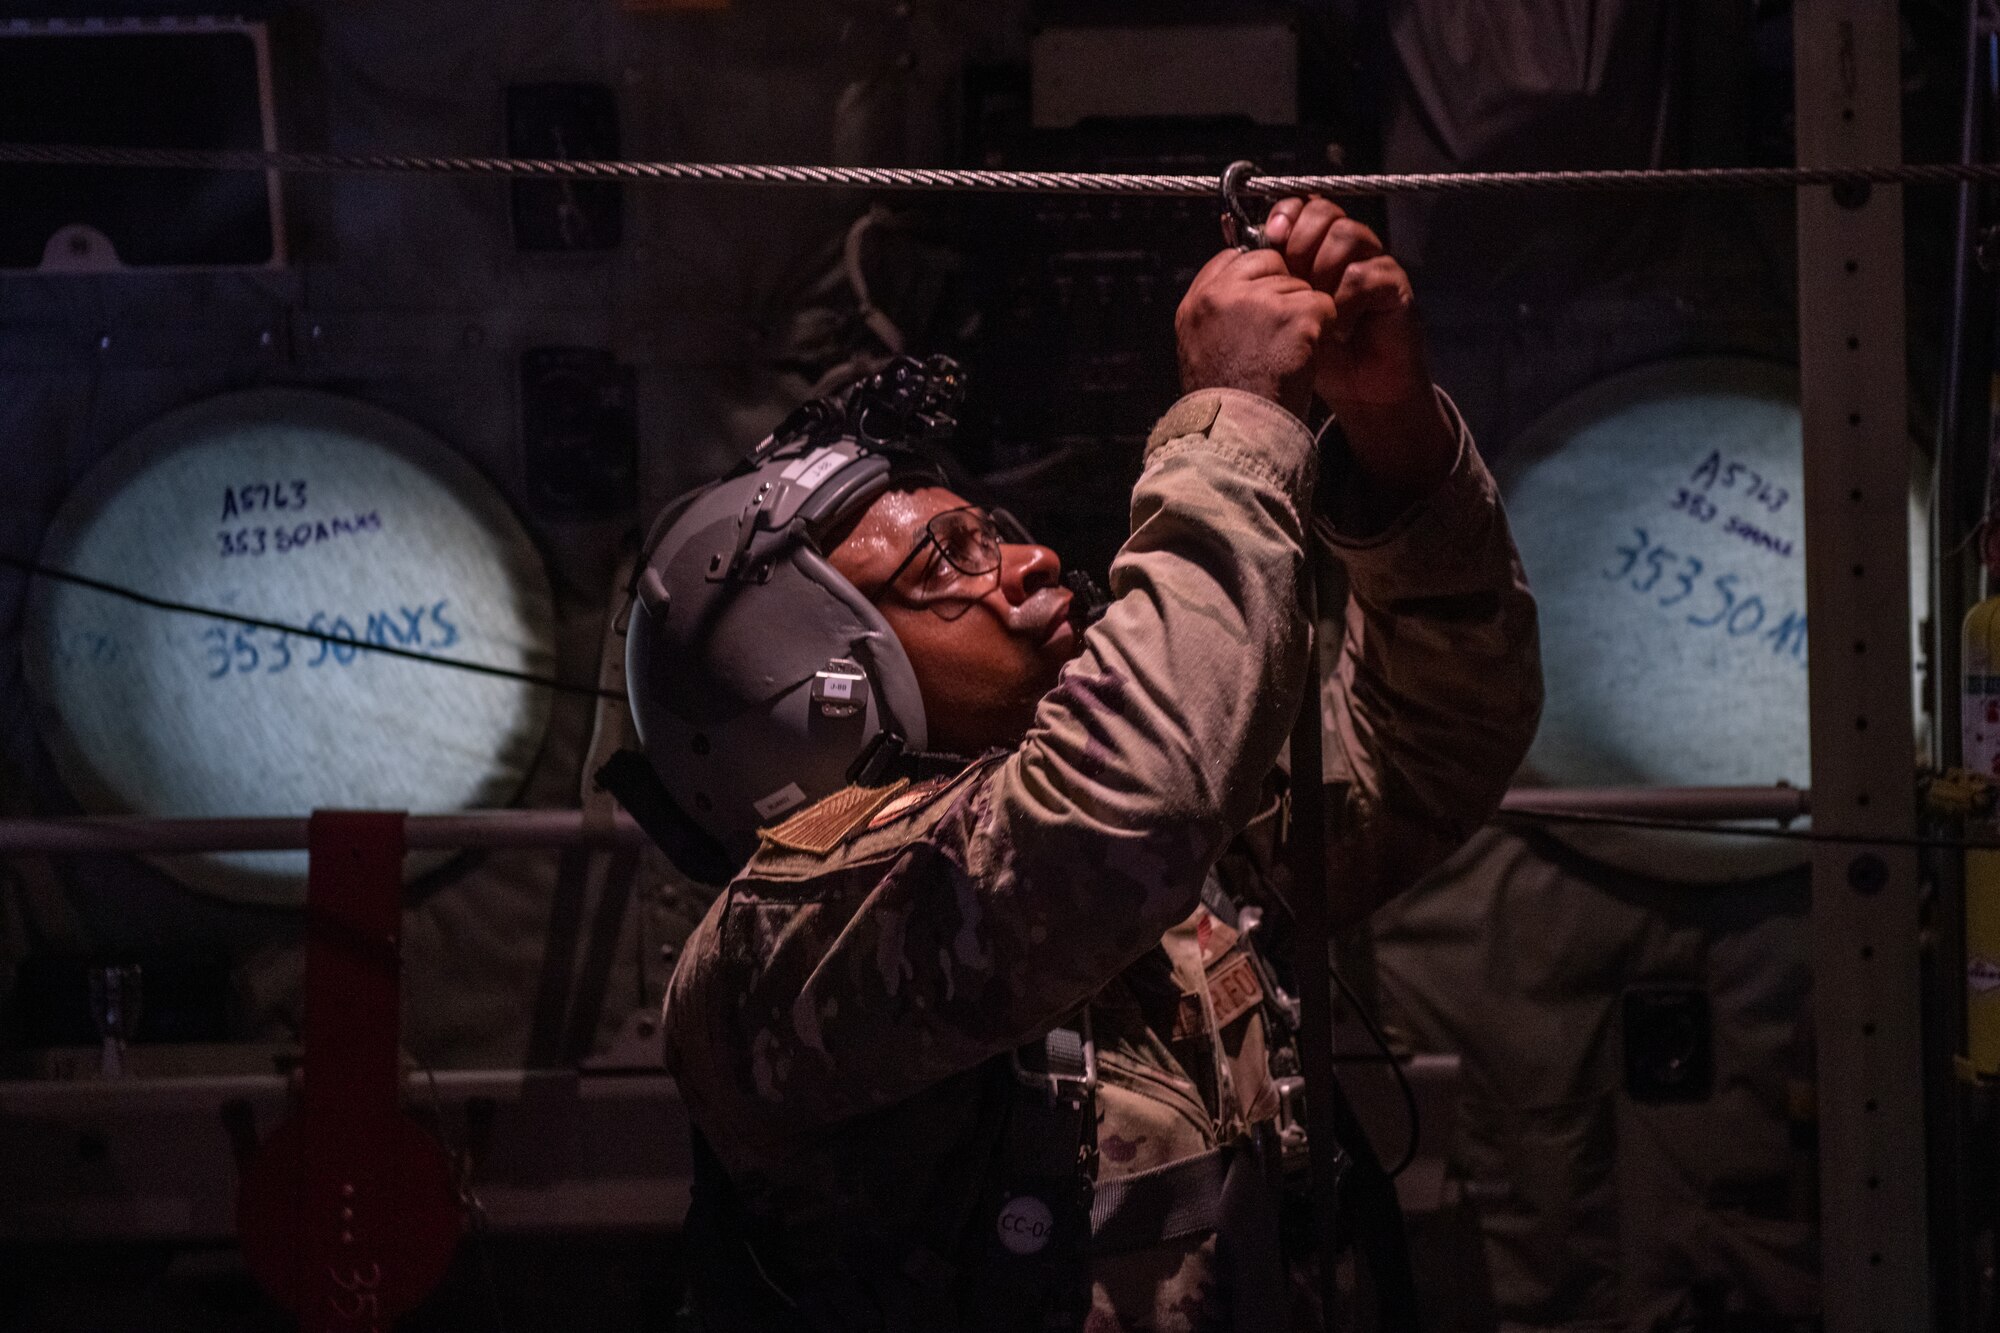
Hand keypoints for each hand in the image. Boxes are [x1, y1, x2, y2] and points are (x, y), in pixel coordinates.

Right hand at [1174, 247, 1336, 418]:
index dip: (1254, 278)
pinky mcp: (1294, 314)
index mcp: (1196, 304)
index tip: (1261, 305)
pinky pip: (1323, 303)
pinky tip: (1305, 354)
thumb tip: (1245, 290)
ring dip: (1301, 315)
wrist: (1239, 433)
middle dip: (1282, 291)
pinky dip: (1323, 328)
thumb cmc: (1225, 403)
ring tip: (1286, 352)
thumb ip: (1217, 312)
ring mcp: (1258, 301)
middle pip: (1270, 262)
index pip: (1231, 259)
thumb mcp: (1199, 349)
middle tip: (1279, 333)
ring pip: (1298, 285)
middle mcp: (1222, 295)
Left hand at [1263, 198, 1427, 409]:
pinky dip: (1344, 300)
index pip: (1299, 207)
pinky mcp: (1393, 286)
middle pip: (1323, 210)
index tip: (1268, 238)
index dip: (1283, 215)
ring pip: (1346, 234)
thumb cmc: (1315, 354)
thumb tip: (1233, 252)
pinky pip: (1365, 273)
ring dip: (1322, 268)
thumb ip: (1261, 286)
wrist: (1358, 391)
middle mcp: (1344, 249)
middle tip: (1291, 274)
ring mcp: (1371, 263)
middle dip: (1300, 238)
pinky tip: (1335, 326)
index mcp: (1314, 249)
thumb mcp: (1278, 320)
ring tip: (1314, 304)